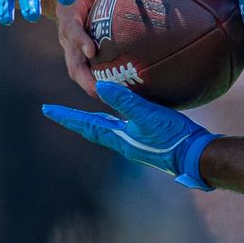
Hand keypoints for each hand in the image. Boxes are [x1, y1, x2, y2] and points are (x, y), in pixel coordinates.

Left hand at [42, 81, 218, 190]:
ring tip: (88, 112)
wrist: (197, 155)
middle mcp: (123, 142)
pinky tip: (126, 110)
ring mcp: (136, 143)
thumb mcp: (148, 114)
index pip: (85, 125)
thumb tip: (98, 86)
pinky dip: (118, 116)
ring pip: (109, 128)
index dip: (66, 117)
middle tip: (58, 113)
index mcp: (119, 139)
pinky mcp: (149, 139)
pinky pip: (125, 126)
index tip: (46, 110)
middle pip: (92, 128)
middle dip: (75, 120)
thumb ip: (125, 101)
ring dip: (96, 119)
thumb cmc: (173, 136)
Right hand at [57, 0, 150, 96]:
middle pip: (71, 59)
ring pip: (76, 71)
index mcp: (70, 11)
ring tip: (110, 100)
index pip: (71, 28)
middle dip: (84, 77)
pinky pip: (85, 71)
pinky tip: (117, 93)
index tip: (92, 50)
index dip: (79, 40)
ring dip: (90, 86)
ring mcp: (70, 46)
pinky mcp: (77, 54)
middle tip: (100, 90)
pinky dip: (96, 83)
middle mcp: (67, 32)